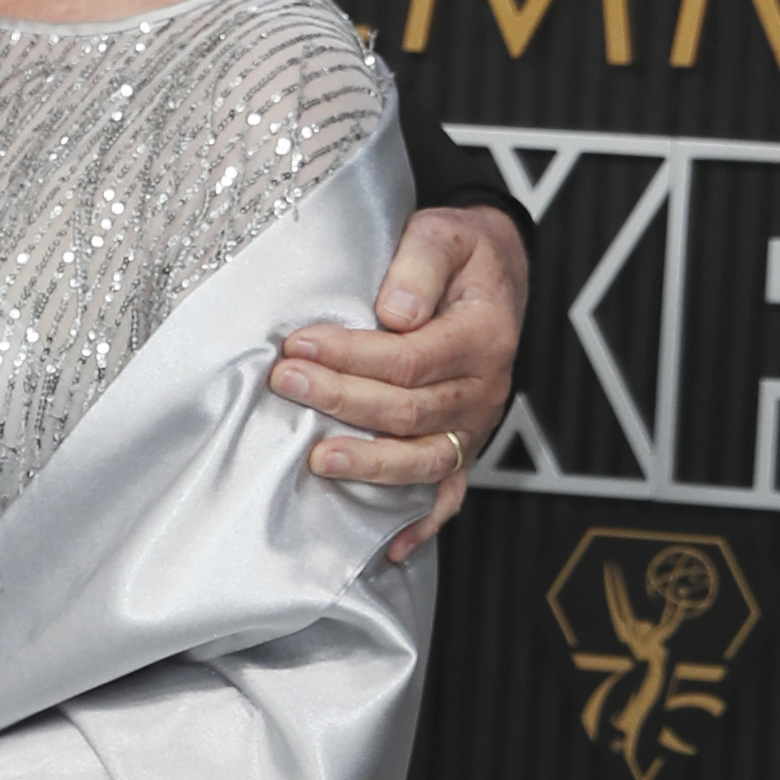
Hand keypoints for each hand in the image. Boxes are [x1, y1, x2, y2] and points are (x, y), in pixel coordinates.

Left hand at [269, 202, 528, 560]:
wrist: (494, 275)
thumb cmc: (460, 256)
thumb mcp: (446, 233)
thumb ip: (420, 262)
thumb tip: (394, 312)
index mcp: (482, 335)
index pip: (410, 359)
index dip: (351, 356)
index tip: (298, 346)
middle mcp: (483, 390)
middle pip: (408, 411)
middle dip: (341, 400)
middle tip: (285, 385)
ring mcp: (473, 427)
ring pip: (423, 461)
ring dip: (369, 465)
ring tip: (318, 460)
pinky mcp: (462, 450)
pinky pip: (448, 496)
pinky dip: (420, 525)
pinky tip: (387, 547)